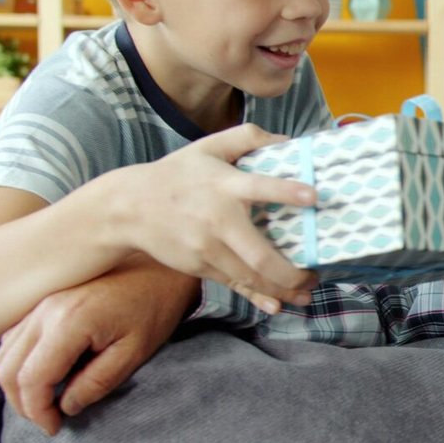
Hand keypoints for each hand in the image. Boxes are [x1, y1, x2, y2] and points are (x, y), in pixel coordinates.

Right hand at [0, 256, 197, 435]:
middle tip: (48, 421)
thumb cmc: (154, 308)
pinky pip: (14, 338)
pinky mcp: (44, 301)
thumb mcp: (134, 353)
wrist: (160, 267)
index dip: (38, 411)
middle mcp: (46, 311)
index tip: (55, 428)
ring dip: (18, 384)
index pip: (33, 379)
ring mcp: (41, 303)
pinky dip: (19, 362)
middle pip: (8, 370)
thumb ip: (97, 383)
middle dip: (23, 403)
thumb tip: (66, 407)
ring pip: (5, 354)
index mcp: (69, 323)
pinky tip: (44, 375)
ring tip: (45, 403)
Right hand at [97, 123, 318, 313]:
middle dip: (291, 272)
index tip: (313, 196)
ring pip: (250, 276)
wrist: (127, 208)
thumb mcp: (208, 147)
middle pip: (259, 255)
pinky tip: (276, 305)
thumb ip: (247, 137)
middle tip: (316, 274)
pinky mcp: (200, 266)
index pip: (259, 186)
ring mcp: (207, 248)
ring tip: (307, 291)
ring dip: (282, 288)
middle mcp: (218, 220)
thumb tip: (287, 140)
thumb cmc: (176, 174)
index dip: (286, 192)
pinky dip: (256, 297)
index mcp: (224, 185)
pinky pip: (233, 284)